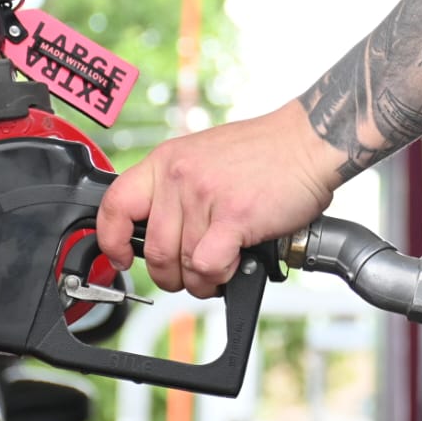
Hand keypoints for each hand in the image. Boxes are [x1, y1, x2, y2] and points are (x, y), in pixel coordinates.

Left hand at [96, 100, 338, 297]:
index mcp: (166, 160)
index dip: (111, 241)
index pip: (115, 204)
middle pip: (154, 250)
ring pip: (183, 264)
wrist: (310, 141)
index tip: (120, 257)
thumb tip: (163, 233)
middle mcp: (179, 176)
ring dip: (203, 279)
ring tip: (223, 266)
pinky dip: (220, 275)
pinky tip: (234, 262)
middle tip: (193, 273)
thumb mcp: (205, 157)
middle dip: (172, 275)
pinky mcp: (232, 216)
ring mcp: (203, 195)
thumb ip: (179, 190)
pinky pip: (208, 266)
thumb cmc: (267, 153)